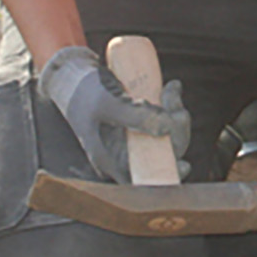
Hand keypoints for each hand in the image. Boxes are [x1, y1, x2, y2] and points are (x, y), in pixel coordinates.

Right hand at [37, 45, 189, 182]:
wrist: (72, 77)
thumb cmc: (84, 93)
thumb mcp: (107, 102)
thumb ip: (134, 115)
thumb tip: (167, 127)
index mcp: (112, 161)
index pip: (145, 179)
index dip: (168, 176)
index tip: (184, 165)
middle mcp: (126, 155)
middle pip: (163, 155)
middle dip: (176, 128)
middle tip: (171, 95)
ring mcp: (134, 140)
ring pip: (167, 137)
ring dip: (175, 115)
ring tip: (170, 89)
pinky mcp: (140, 125)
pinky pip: (164, 123)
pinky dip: (171, 107)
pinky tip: (169, 89)